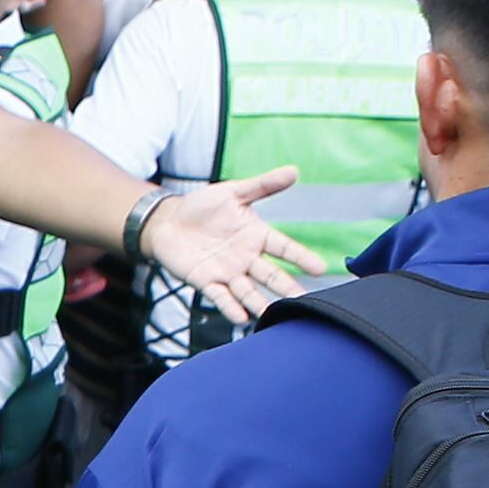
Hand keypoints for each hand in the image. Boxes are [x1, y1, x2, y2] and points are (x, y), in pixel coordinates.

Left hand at [140, 170, 327, 321]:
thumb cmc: (201, 206)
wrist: (168, 221)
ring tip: (272, 313)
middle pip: (270, 275)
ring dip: (259, 302)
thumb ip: (262, 185)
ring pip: (248, 290)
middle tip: (304, 299)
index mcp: (257, 235)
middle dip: (286, 287)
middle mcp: (246, 257)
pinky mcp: (205, 281)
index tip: (320, 268)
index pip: (284, 248)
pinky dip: (229, 307)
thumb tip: (293, 171)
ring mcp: (227, 272)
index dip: (301, 257)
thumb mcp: (232, 192)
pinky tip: (240, 317)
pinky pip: (220, 296)